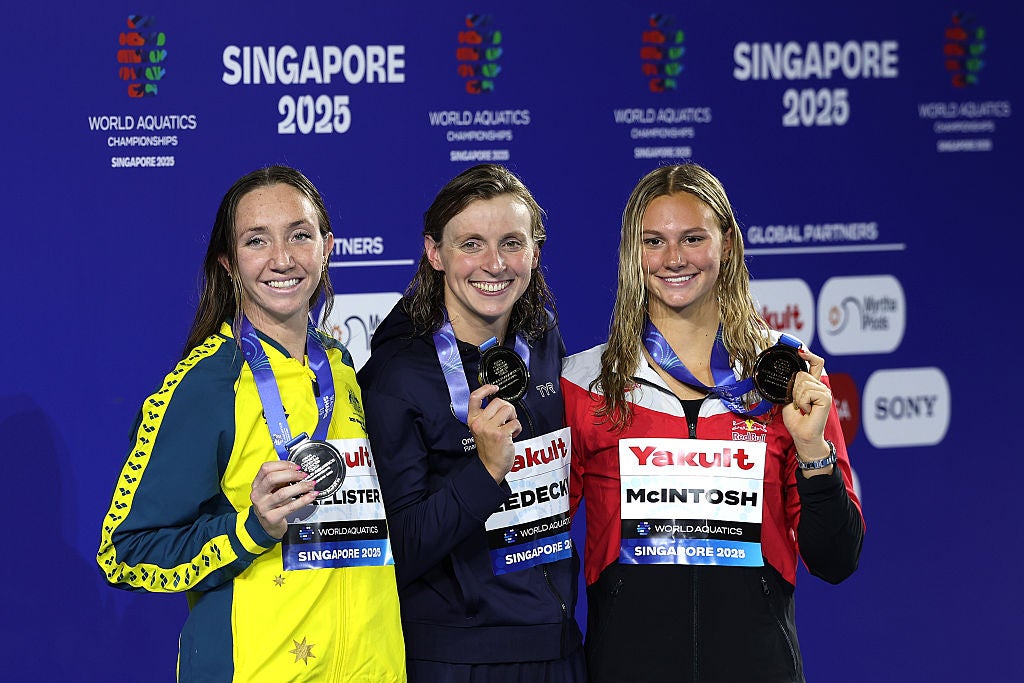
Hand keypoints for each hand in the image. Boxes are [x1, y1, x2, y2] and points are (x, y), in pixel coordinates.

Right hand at [250, 459, 317, 538]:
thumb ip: (281, 479)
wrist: (268, 526)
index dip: (282, 464)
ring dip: (300, 487)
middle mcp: (258, 495)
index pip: (266, 468)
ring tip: (310, 485)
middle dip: (291, 474)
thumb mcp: (272, 489)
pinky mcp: (273, 517)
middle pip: (272, 478)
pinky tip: (311, 496)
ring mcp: (264, 507)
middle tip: (303, 475)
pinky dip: (304, 500)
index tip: (296, 466)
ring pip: (283, 493)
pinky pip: (291, 507)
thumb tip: (297, 470)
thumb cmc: (272, 504)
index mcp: (257, 484)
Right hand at [468, 384, 520, 483]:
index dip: (486, 388)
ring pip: (508, 409)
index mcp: (473, 420)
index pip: (475, 397)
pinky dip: (518, 428)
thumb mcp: (480, 429)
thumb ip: (486, 415)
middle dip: (507, 408)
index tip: (494, 388)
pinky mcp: (501, 435)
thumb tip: (499, 402)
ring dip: (513, 417)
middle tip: (507, 419)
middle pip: (498, 401)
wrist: (490, 467)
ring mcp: (489, 429)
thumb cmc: (488, 448)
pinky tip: (513, 435)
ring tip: (510, 427)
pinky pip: (516, 422)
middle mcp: (479, 423)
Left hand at [781, 347, 833, 471]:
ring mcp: (824, 392)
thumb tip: (787, 375)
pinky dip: (802, 402)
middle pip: (802, 373)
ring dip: (797, 397)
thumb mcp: (789, 398)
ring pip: (803, 382)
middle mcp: (820, 386)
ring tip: (802, 408)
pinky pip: (807, 392)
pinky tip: (807, 410)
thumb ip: (792, 386)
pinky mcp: (826, 398)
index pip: (815, 363)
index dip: (808, 355)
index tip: (800, 350)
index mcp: (812, 385)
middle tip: (798, 404)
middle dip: (794, 389)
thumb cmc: (797, 420)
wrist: (803, 436)